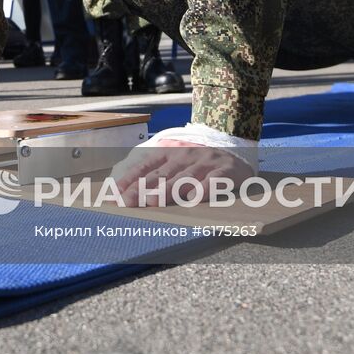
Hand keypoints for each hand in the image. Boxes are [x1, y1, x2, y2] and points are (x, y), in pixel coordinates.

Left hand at [110, 141, 255, 207]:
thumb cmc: (200, 163)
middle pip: (161, 175)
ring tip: (154, 202)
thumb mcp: (177, 163)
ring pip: (184, 178)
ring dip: (168, 190)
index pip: (145, 167)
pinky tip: (193, 198)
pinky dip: (204, 189)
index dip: (130, 180)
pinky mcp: (226, 170)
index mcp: (170, 153)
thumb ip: (155, 176)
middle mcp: (185, 155)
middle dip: (143, 189)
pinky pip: (214, 180)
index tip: (115, 195)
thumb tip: (124, 192)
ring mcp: (205, 162)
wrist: (237, 151)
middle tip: (129, 202)